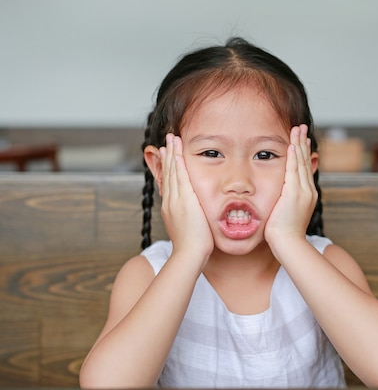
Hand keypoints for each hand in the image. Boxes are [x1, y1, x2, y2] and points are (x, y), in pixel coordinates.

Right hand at [159, 133, 213, 262]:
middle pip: (167, 173)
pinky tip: (177, 153)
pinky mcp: (184, 201)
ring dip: (172, 154)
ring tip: (172, 139)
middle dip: (168, 155)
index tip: (168, 153)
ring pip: (172, 172)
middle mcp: (170, 201)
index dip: (168, 166)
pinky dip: (177, 165)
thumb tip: (193, 213)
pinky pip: (180, 178)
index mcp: (171, 207)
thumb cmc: (193, 246)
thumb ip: (189, 216)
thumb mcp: (188, 227)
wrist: (189, 254)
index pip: (168, 181)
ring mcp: (175, 200)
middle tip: (168, 139)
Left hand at [265, 125, 317, 253]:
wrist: (289, 244)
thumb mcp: (286, 214)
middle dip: (303, 143)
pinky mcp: (295, 194)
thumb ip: (285, 202)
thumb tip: (281, 198)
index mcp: (307, 195)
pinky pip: (294, 171)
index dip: (303, 153)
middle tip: (302, 127)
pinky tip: (291, 145)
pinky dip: (294, 157)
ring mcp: (303, 192)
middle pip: (306, 161)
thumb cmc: (284, 235)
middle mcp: (308, 191)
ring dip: (299, 144)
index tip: (301, 140)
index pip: (305, 168)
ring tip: (297, 129)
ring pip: (301, 162)